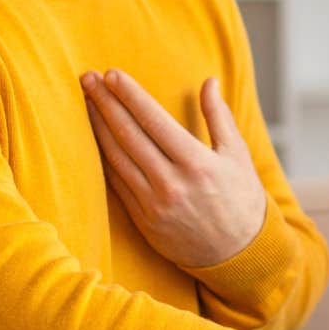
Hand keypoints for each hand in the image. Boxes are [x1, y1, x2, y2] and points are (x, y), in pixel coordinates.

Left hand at [80, 69, 268, 268]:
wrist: (238, 255)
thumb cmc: (242, 199)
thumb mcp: (238, 155)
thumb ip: (219, 116)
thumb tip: (209, 81)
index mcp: (197, 163)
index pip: (154, 120)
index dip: (130, 95)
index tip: (112, 74)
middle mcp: (171, 183)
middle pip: (129, 135)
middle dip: (105, 103)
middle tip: (88, 79)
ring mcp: (154, 204)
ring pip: (116, 157)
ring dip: (98, 127)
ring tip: (86, 101)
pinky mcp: (143, 220)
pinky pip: (116, 183)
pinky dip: (103, 158)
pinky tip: (94, 138)